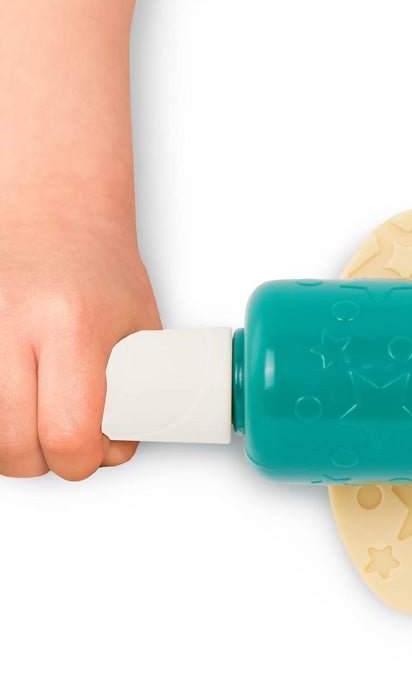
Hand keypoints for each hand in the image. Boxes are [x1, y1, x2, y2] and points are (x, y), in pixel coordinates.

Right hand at [0, 180, 159, 479]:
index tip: (90, 454)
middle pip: (13, 443)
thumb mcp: (138, 328)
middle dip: (41, 461)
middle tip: (62, 446)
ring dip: (7, 445)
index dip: (81, 461)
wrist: (52, 212)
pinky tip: (10, 405)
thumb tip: (116, 448)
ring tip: (33, 426)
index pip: (68, 431)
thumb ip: (136, 392)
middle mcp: (13, 322)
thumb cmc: (97, 267)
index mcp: (73, 324)